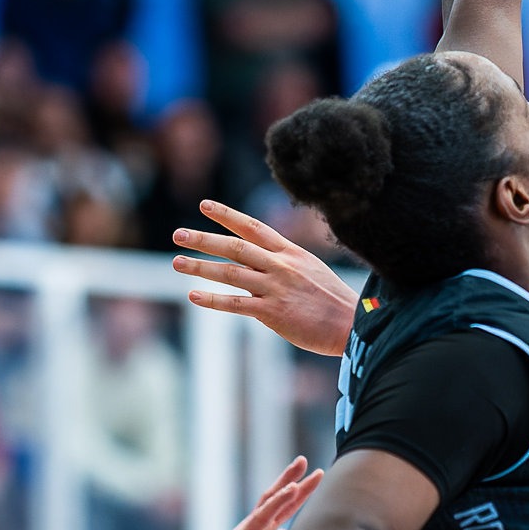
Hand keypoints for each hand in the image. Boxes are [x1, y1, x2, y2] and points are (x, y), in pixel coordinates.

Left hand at [174, 200, 358, 355]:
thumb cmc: (333, 300)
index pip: (253, 227)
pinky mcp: (273, 312)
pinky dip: (213, 300)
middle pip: (235, 246)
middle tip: (178, 234)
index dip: (227, 215)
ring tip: (176, 262)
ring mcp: (276, 288)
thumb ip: (284, 263)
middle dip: (204, 239)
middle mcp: (281, 265)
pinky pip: (236, 304)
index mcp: (290, 252)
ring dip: (200, 267)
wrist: (352, 324)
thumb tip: (258, 263)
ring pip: (230, 272)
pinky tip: (193, 296)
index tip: (204, 205)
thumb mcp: (311, 269)